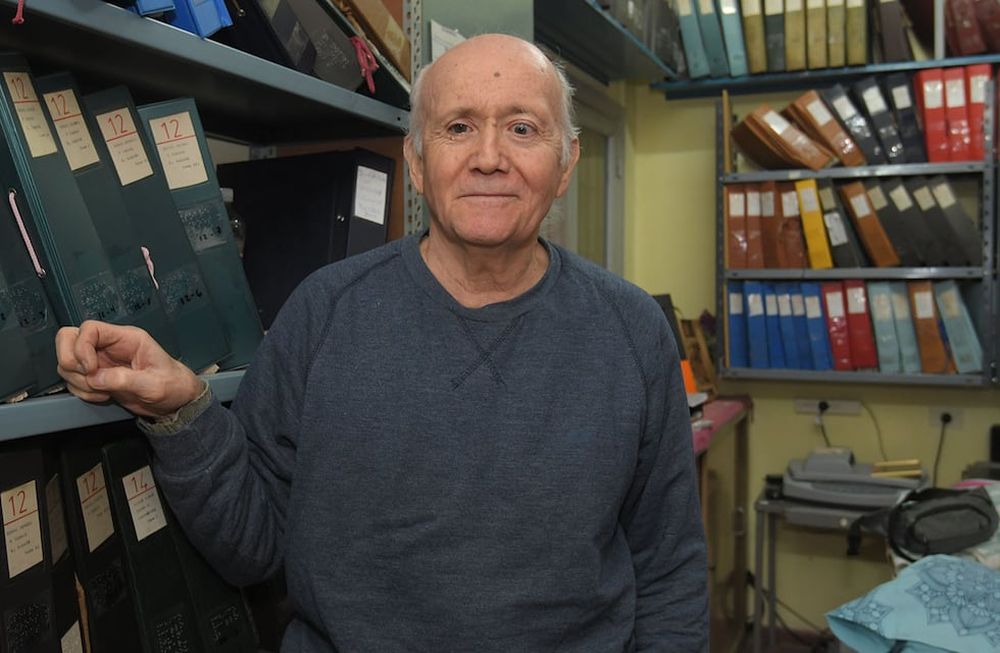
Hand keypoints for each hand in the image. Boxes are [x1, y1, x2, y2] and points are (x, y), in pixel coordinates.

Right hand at [56, 320, 203, 417]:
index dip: (82, 347)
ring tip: (102, 391)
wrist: (175, 401)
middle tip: (90, 378)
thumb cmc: (173, 385)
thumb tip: (94, 378)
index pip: (90, 328)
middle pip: (68, 339)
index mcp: (126, 338)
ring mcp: (99, 361)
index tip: (91, 369)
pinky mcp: (95, 377)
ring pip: (67, 362)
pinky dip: (80, 391)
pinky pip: (72, 380)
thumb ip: (124, 379)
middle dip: (71, 362)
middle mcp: (109, 346)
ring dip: (77, 380)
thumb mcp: (153, 384)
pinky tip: (101, 396)